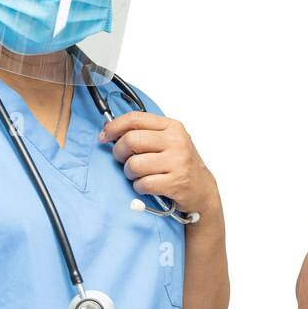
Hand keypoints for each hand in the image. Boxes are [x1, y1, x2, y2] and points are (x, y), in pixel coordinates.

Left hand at [101, 112, 219, 218]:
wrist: (202, 189)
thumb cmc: (180, 164)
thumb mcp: (169, 141)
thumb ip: (146, 133)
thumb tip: (110, 130)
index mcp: (172, 127)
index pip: (135, 119)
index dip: (114, 127)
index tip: (105, 136)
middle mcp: (176, 142)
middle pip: (131, 140)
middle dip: (119, 152)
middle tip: (122, 160)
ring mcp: (177, 162)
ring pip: (134, 164)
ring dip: (130, 173)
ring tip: (138, 175)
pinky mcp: (176, 183)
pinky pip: (143, 183)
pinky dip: (139, 187)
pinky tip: (146, 186)